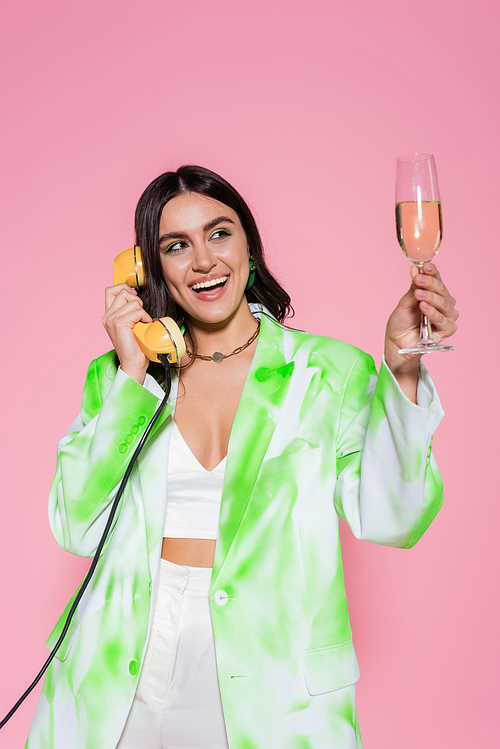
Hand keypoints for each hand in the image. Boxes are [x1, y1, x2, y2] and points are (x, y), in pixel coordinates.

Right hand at [102, 284, 152, 383]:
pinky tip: (145, 325)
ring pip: (132, 300)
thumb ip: (129, 311)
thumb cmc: (135, 346)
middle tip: (140, 314)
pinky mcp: (119, 324)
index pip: (111, 290)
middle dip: (136, 299)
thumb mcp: (130, 324)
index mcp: (108, 315)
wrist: (133, 364)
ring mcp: (111, 320)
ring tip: (142, 322)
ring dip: (142, 310)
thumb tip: (137, 296)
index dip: (125, 288)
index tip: (135, 299)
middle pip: (122, 291)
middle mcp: (107, 316)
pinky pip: (137, 311)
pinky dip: (144, 316)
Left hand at [384, 264, 458, 398]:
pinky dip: (433, 313)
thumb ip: (413, 288)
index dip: (433, 273)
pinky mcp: (446, 330)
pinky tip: (424, 307)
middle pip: (442, 291)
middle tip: (418, 280)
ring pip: (444, 304)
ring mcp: (447, 317)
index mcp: (435, 294)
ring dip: (431, 297)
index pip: (437, 280)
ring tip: (418, 294)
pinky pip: (443, 320)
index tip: (426, 266)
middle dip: (430, 284)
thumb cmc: (401, 322)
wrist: (396, 342)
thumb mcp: (405, 302)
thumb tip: (415, 269)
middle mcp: (444, 304)